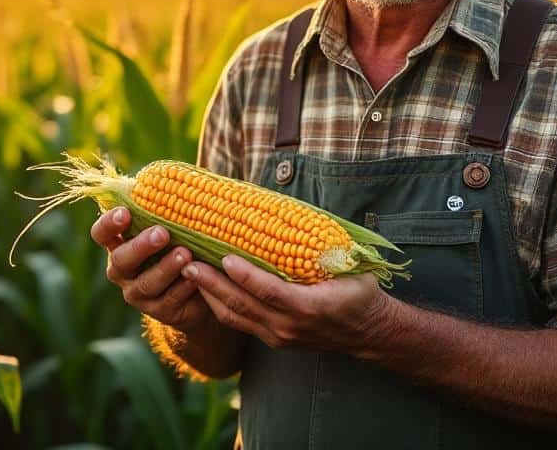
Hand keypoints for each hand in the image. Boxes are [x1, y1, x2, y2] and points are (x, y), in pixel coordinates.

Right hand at [90, 207, 213, 332]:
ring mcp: (137, 293)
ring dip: (166, 268)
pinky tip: (196, 277)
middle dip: (141, 246)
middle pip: (122, 260)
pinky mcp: (158, 312)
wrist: (198, 285)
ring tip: (185, 254)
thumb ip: (163, 208)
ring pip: (147, 283)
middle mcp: (122, 270)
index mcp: (119, 243)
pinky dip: (183, 288)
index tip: (125, 212)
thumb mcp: (170, 225)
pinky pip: (169, 301)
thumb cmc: (178, 242)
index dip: (109, 224)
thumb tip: (173, 177)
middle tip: (162, 233)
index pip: (102, 233)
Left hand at [182, 253, 392, 351]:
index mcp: (310, 307)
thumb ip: (325, 249)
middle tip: (188, 263)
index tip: (225, 256)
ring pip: (235, 317)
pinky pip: (240, 322)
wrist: (368, 332)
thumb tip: (299, 217)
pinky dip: (219, 304)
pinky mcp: (273, 340)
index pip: (270, 292)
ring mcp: (279, 336)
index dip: (245, 276)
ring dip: (209, 294)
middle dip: (212, 284)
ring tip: (189, 272)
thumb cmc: (359, 292)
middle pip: (242, 305)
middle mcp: (290, 326)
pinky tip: (206, 287)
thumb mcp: (351, 269)